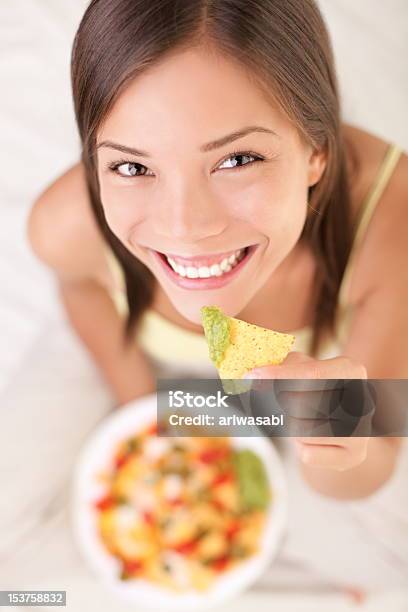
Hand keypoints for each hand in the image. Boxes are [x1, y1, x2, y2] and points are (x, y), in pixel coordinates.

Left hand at [244, 351, 369, 470]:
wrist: (342, 423)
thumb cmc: (313, 388)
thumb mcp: (300, 368)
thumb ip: (279, 369)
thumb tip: (252, 377)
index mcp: (350, 370)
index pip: (311, 374)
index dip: (279, 376)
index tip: (252, 376)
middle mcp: (362, 399)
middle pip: (303, 404)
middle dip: (280, 404)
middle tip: (277, 402)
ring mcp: (361, 430)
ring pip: (302, 431)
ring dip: (289, 426)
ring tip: (300, 419)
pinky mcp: (354, 456)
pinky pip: (307, 454)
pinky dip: (299, 447)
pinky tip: (311, 438)